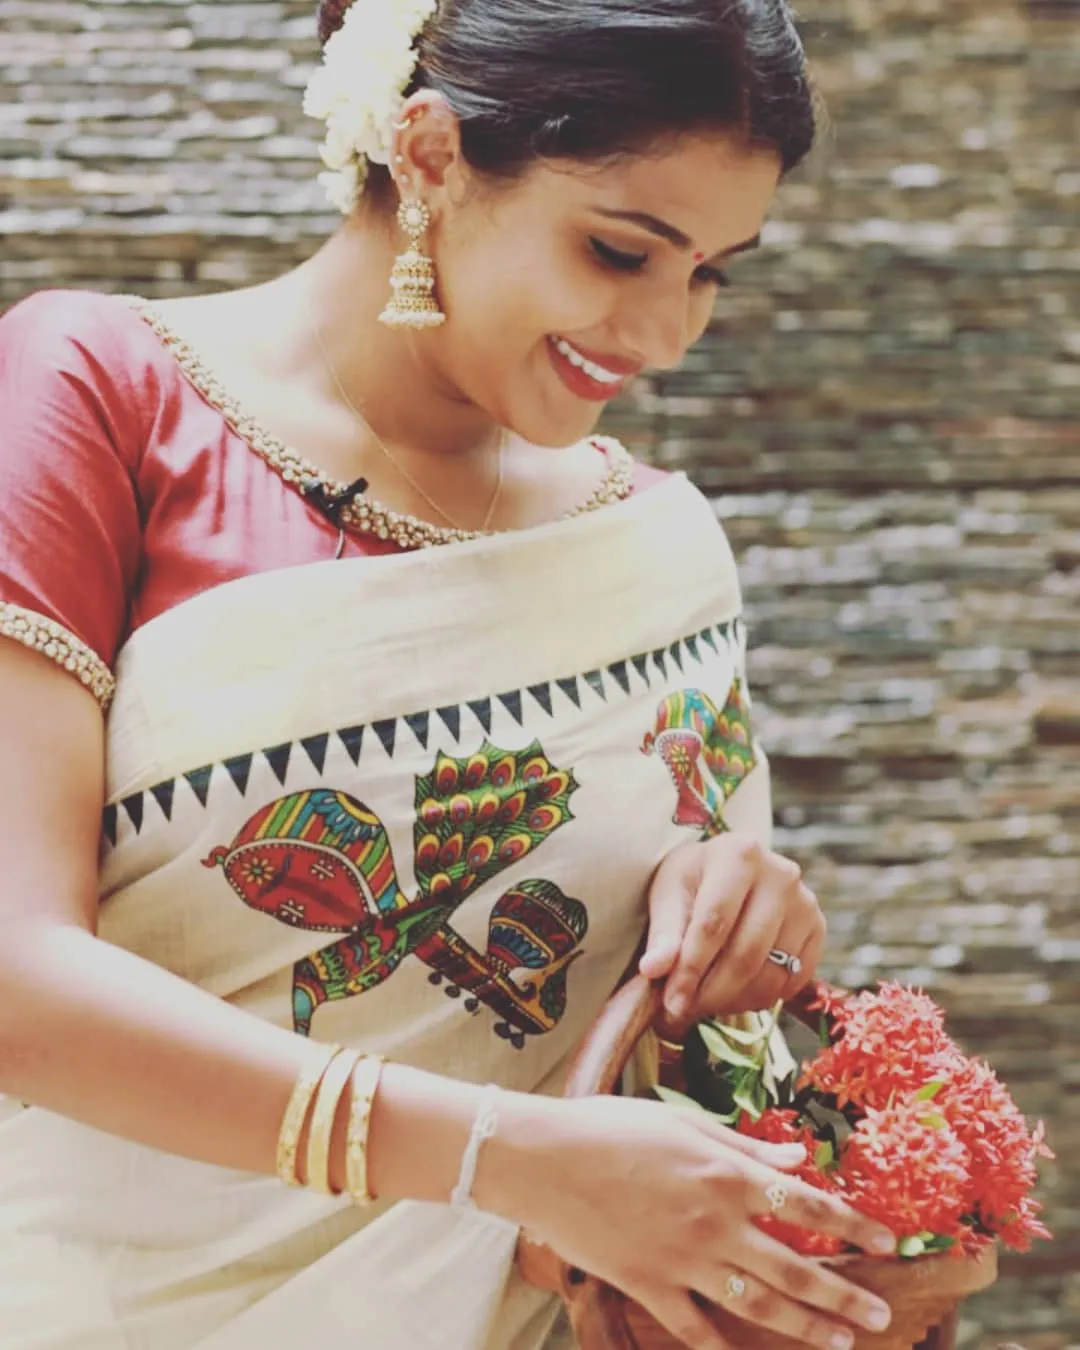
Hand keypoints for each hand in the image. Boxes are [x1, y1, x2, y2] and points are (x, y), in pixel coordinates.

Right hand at [487, 1094, 893, 1349]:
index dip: (852, 1225)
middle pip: (795, 1267)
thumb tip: (798, 1157)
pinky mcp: (649, 1286)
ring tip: (840, 1343)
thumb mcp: (682, 1123)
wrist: (544, 1158)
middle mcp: (715, 1221)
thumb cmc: (611, 1127)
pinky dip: (724, 1349)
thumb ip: (744, 1145)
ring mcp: (683, 1260)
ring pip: (759, 1304)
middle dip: (843, 1294)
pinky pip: (697, 1328)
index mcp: (726, 1172)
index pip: (807, 1202)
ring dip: (804, 1325)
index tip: (888, 1243)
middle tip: (878, 1315)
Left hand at [640, 835, 824, 1031]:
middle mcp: (781, 875)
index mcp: (739, 855)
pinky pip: (791, 981)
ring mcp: (805, 903)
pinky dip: (759, 998)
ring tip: (704, 1003)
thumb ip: (663, 933)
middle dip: (710, 992)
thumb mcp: (669, 895)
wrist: (729, 871)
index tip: (672, 1001)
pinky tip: (733, 995)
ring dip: (733, 1000)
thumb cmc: (694, 881)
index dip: (690, 968)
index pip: (713, 924)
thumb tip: (653, 969)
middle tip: (683, 1011)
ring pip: (770, 973)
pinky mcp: (818, 929)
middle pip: (745, 953)